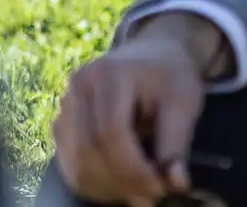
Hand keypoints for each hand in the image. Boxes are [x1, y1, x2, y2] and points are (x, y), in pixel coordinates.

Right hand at [53, 14, 225, 205]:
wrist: (151, 53)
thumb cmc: (169, 76)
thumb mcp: (183, 102)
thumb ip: (177, 143)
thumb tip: (175, 183)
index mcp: (108, 74)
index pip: (111, 132)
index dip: (134, 168)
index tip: (160, 189)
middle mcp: (78, 86)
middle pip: (89, 148)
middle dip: (121, 182)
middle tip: (152, 198)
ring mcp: (65, 102)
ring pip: (75, 160)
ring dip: (105, 187)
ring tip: (136, 193)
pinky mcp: (62, 119)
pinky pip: (68, 161)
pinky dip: (92, 182)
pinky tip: (117, 187)